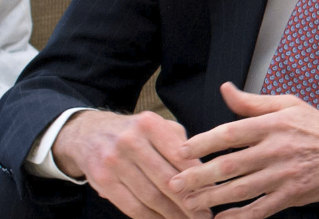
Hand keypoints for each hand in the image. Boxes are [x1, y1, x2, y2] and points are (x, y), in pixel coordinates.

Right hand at [52, 109, 208, 218]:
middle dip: (188, 201)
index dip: (198, 177)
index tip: (213, 193)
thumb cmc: (135, 132)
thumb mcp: (157, 126)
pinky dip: (150, 218)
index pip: (180, 156)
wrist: (88, 133)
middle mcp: (130, 141)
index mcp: (150, 124)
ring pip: (149, 196)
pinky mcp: (102, 181)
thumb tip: (206, 172)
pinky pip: (131, 206)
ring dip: (172, 214)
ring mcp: (114, 162)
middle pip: (166, 179)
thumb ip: (180, 144)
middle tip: (205, 215)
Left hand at [169, 82, 318, 217]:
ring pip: (240, 189)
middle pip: (229, 165)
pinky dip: (239, 216)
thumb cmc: (318, 127)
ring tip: (189, 204)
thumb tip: (224, 90)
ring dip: (211, 198)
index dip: (203, 142)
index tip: (182, 150)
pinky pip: (259, 208)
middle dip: (198, 176)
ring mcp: (284, 174)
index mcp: (274, 124)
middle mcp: (277, 149)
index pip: (231, 132)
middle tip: (175, 183)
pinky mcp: (292, 195)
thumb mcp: (288, 105)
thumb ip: (253, 103)